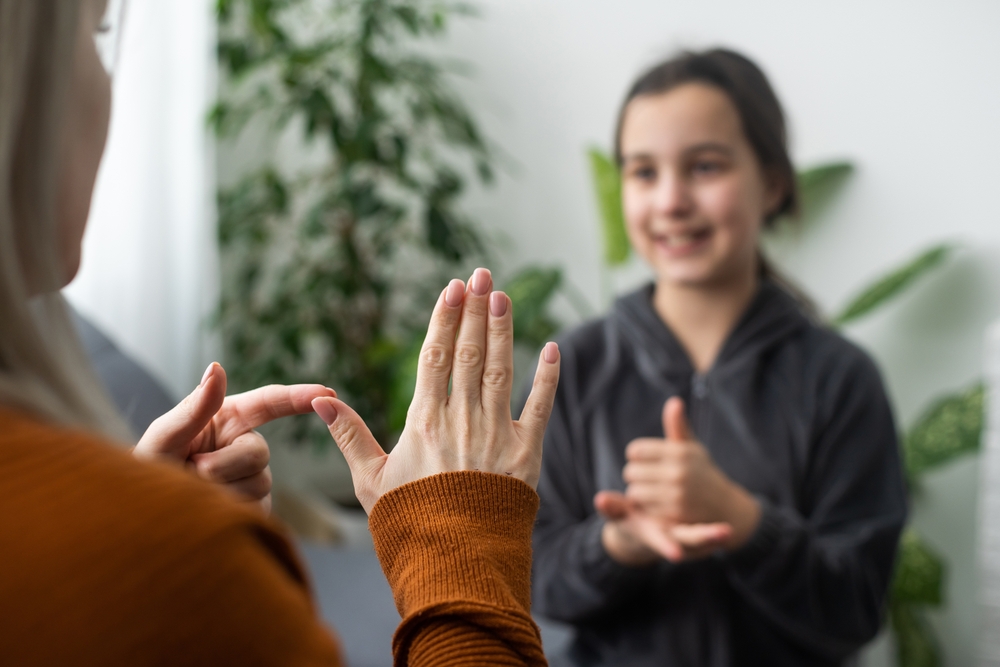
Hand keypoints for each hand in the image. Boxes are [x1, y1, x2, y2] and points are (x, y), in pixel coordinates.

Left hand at [134, 362, 335, 512]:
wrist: (143, 518)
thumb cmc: (147, 471)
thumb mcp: (163, 437)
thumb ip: (194, 407)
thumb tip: (217, 367)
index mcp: (226, 419)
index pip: (269, 403)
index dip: (298, 397)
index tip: (327, 393)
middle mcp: (243, 446)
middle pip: (259, 452)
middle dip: (225, 464)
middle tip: (192, 471)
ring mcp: (251, 478)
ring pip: (259, 482)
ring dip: (222, 490)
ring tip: (193, 493)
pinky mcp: (254, 508)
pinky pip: (256, 507)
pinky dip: (230, 510)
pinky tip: (209, 510)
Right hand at [311, 268, 560, 513]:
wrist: (454, 563)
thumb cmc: (408, 523)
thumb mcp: (369, 480)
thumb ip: (349, 435)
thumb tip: (318, 399)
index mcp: (424, 422)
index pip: (434, 356)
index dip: (444, 318)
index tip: (452, 287)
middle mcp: (462, 420)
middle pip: (469, 353)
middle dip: (475, 310)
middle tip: (482, 275)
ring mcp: (496, 434)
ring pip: (501, 369)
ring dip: (503, 330)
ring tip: (503, 296)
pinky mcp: (526, 453)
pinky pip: (540, 407)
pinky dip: (547, 377)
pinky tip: (552, 348)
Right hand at [595, 491, 731, 564]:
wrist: (643, 537)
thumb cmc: (629, 522)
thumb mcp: (620, 517)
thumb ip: (612, 508)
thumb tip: (600, 499)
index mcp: (652, 535)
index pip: (659, 541)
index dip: (666, 546)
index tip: (675, 554)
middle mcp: (669, 540)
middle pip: (687, 541)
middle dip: (702, 538)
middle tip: (722, 534)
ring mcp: (683, 540)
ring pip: (699, 540)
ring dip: (713, 538)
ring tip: (728, 532)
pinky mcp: (694, 536)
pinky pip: (705, 535)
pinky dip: (715, 534)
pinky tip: (730, 528)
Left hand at [596, 397, 759, 563]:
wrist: (724, 506)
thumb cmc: (701, 472)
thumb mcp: (692, 448)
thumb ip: (678, 426)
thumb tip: (674, 402)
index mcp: (679, 451)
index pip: (635, 450)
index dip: (637, 456)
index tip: (646, 461)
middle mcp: (678, 471)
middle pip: (631, 471)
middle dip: (636, 475)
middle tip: (648, 478)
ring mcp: (676, 494)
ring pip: (634, 491)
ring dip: (639, 493)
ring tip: (652, 491)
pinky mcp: (674, 514)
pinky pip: (643, 508)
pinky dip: (646, 507)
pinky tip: (657, 504)